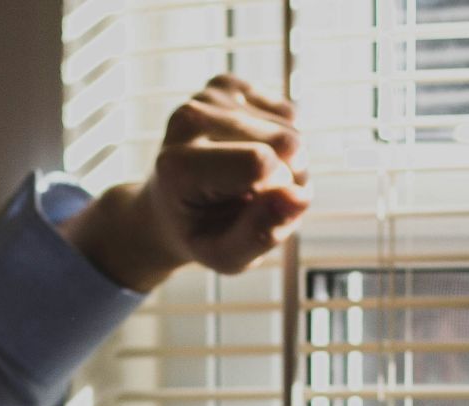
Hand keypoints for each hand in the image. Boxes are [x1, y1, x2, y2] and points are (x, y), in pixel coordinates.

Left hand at [60, 74, 308, 290]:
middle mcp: (187, 119)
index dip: (279, 192)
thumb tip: (298, 197)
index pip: (261, 163)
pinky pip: (287, 113)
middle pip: (286, 142)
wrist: (170, 208)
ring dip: (287, 163)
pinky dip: (281, 139)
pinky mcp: (225, 86)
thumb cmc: (200, 233)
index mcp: (178, 165)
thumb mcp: (225, 256)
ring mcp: (205, 97)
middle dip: (290, 178)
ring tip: (253, 183)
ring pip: (291, 128)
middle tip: (259, 200)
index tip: (257, 210)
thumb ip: (260, 235)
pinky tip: (253, 154)